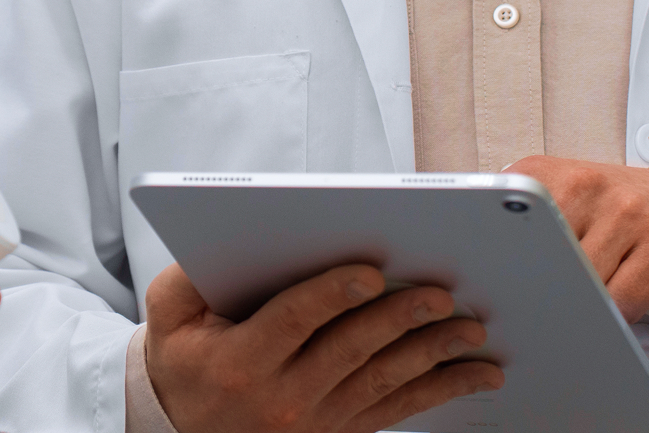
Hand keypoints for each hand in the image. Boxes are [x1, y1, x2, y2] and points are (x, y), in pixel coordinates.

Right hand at [145, 262, 503, 432]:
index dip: (333, 294)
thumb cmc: (186, 356)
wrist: (183, 428)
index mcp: (241, 361)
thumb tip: (226, 235)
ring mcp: (316, 420)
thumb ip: (189, 277)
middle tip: (440, 293)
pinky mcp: (342, 430)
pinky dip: (441, 390)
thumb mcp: (170, 315)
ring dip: (433, 355)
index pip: (294, 320)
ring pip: (383, 382)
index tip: (370, 272)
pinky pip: (397, 409)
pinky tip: (478, 375)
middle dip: (399, 319)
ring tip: (471, 330)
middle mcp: (282, 397)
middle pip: (350, 351)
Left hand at [507, 157, 648, 321]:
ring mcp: (630, 212)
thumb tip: (479, 265)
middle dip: (538, 292)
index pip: (508, 221)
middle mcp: (591, 185)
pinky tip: (608, 316)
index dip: (500, 260)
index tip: (494, 286)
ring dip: (578, 308)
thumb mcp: (560, 200)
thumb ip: (522, 221)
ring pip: (584, 283)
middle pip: (546, 258)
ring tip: (573, 315)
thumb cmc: (610, 211)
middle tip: (533, 313)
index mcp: (552, 174)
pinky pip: (623, 300)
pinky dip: (611, 318)